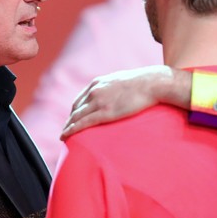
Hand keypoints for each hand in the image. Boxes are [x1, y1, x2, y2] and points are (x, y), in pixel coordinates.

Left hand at [60, 66, 190, 138]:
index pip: (80, 98)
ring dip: (67, 127)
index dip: (75, 110)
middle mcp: (94, 91)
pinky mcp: (105, 113)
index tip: (73, 118)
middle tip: (67, 130)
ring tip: (63, 136)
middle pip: (76, 108)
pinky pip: (83, 123)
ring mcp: (99, 102)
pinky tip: (65, 136)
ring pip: (76, 117)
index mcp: (98, 82)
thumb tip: (118, 95)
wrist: (152, 83)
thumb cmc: (143, 83)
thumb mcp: (123, 81)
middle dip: (70, 119)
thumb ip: (115, 88)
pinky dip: (71, 130)